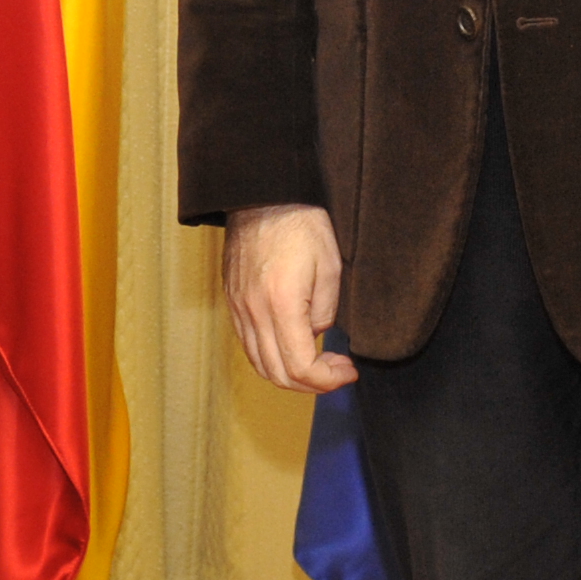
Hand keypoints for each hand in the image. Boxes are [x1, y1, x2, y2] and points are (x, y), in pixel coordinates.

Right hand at [221, 203, 356, 392]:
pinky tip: (292, 346)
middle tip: (337, 372)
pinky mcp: (232, 300)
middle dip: (311, 384)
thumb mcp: (331, 267)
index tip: (348, 371)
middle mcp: (254, 312)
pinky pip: (248, 344)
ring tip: (317, 364)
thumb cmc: (301, 224)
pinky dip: (270, 357)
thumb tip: (315, 334)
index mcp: (282, 304)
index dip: (327, 381)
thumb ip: (325, 311)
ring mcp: (238, 308)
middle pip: (277, 374)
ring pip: (259, 364)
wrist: (262, 195)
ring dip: (289, 374)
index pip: (300, 367)